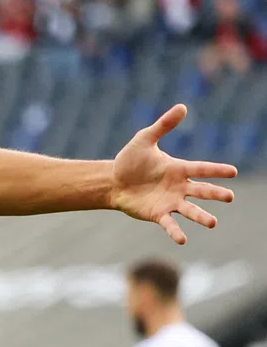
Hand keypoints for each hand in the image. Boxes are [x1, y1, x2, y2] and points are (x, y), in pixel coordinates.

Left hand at [111, 104, 237, 243]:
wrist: (112, 180)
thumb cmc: (130, 160)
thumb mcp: (145, 139)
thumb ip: (163, 126)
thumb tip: (182, 107)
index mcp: (179, 169)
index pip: (202, 169)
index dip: (217, 170)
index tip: (234, 172)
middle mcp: (179, 187)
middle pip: (201, 191)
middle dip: (215, 194)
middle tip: (230, 197)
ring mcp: (170, 202)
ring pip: (190, 210)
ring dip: (201, 216)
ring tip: (213, 223)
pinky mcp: (157, 214)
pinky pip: (169, 224)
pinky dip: (176, 231)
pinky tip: (182, 239)